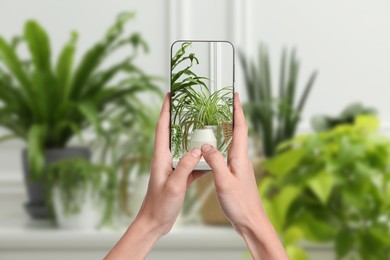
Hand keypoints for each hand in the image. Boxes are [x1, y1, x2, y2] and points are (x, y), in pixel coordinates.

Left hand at [136, 93, 206, 234]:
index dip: (165, 110)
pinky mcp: (178, 177)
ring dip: (191, 137)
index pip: (162, 128)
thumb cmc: (159, 206)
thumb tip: (198, 150)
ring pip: (183, 148)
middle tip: (188, 105)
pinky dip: (200, 160)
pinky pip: (191, 164)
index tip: (169, 95)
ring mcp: (172, 168)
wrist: (154, 223)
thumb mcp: (174, 185)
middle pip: (172, 133)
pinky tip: (210, 159)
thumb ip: (185, 166)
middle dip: (178, 117)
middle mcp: (165, 160)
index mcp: (161, 158)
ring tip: (202, 127)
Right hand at [201, 93, 288, 259]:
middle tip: (223, 103)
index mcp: (240, 157)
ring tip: (215, 120)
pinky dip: (220, 145)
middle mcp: (241, 159)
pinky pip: (227, 154)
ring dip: (226, 129)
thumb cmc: (240, 204)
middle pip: (238, 131)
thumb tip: (205, 146)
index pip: (240, 127)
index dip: (238, 109)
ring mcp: (238, 166)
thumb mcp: (224, 182)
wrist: (251, 222)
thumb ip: (215, 162)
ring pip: (232, 142)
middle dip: (232, 115)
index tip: (235, 95)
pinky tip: (212, 148)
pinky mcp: (234, 174)